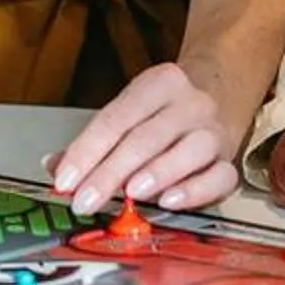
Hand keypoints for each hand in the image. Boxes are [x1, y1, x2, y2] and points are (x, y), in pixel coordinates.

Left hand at [46, 62, 237, 213]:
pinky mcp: (230, 161)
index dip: (86, 151)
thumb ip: (92, 142)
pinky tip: (170, 201)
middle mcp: (190, 103)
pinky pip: (219, 177)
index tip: (64, 181)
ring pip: (188, 151)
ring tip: (131, 194)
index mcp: (158, 83)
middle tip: (86, 200)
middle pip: (146, 138)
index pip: (115, 118)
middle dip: (111, 172)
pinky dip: (196, 190)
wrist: (221, 93)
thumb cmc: (164, 112)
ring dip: (157, 173)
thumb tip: (53, 167)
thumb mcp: (129, 111)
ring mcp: (213, 131)